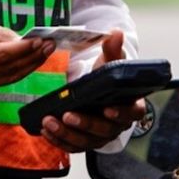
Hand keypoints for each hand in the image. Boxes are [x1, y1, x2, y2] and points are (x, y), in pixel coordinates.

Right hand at [0, 14, 54, 91]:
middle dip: (31, 57)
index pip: (0, 55)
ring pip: (8, 78)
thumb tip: (22, 41)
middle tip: (49, 44)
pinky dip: (19, 71)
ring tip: (45, 52)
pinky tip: (31, 61)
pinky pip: (3, 81)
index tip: (40, 40)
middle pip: (7, 69)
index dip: (23, 49)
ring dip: (29, 65)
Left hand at [40, 29, 145, 151]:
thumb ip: (113, 48)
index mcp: (130, 105)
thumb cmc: (106, 76)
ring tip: (50, 122)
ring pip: (87, 141)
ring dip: (67, 134)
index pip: (132, 113)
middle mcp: (117, 124)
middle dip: (85, 124)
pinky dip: (59, 141)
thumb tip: (116, 33)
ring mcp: (100, 135)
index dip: (121, 113)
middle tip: (68, 115)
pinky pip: (73, 146)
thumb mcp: (110, 61)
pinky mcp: (85, 141)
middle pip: (105, 130)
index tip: (107, 109)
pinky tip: (46, 131)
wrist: (94, 88)